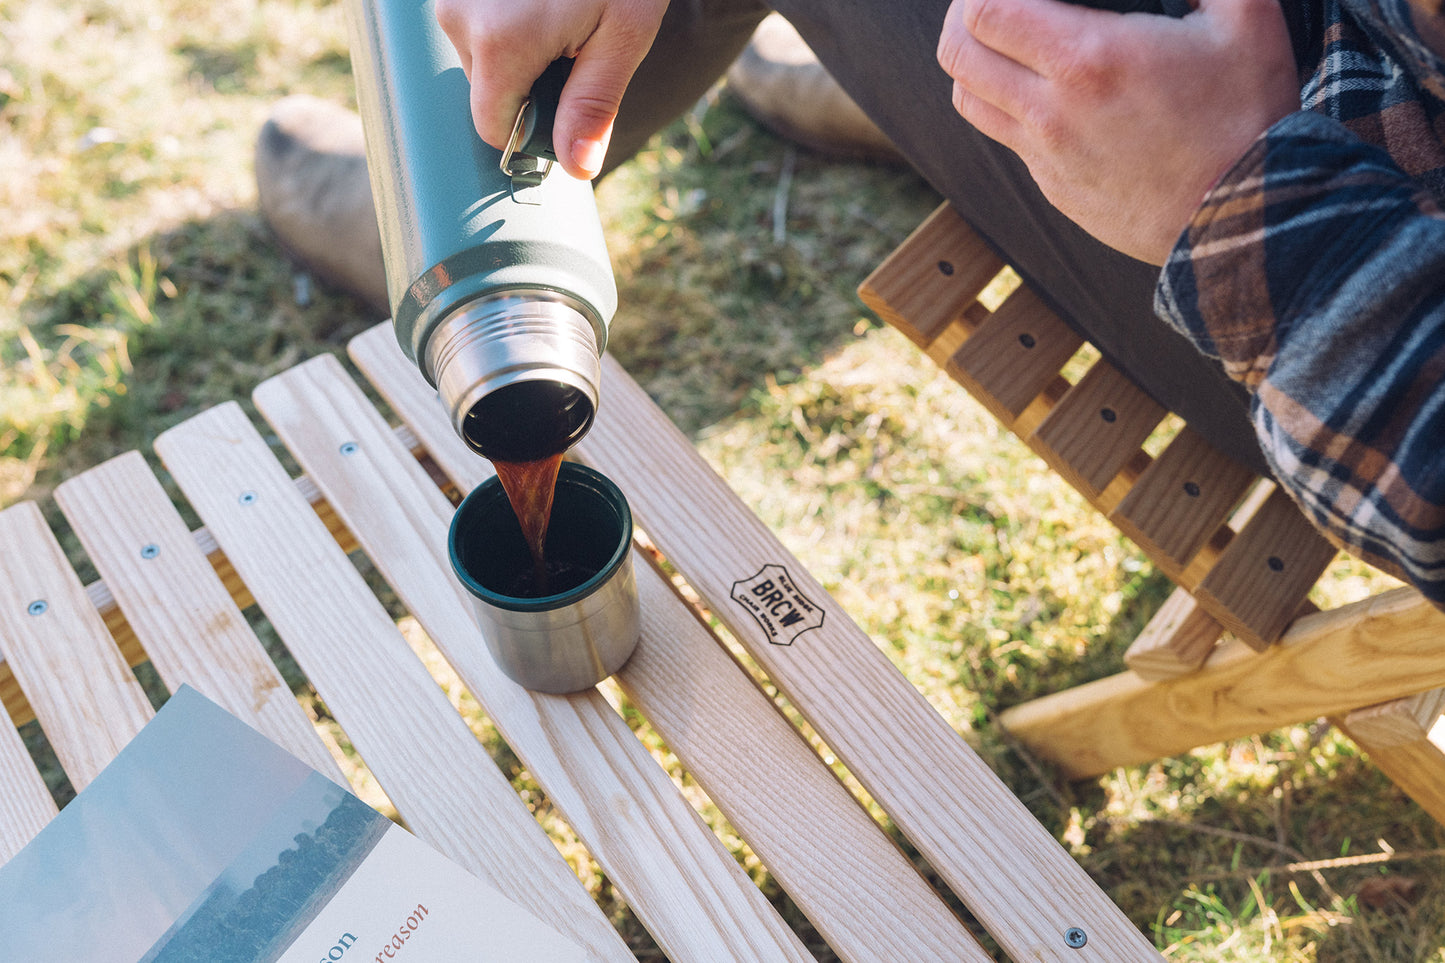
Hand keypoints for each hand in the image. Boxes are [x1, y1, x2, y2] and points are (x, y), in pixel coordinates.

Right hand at [435, 0, 669, 178]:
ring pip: (478, 52)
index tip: (566, 105)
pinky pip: (473, 17)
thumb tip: (578, 167)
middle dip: (528, 81)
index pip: (493, 127)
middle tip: (575, 40)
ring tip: (559, 8)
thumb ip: (594, 103)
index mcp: (501, 44)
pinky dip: (504, 17)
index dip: (531, 130)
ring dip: (516, 47)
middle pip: (486, 88)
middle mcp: (460, 16)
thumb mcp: (624, 34)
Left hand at [937, 0, 1297, 263]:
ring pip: (968, 101)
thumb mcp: (1247, 17)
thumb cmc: (1249, 116)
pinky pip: (1007, 140)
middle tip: (988, 4)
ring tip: (999, 44)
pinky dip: (1007, 109)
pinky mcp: (1055, 188)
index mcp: (1087, 58)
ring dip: (973, 66)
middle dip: (962, 18)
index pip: (984, 12)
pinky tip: (1039, 92)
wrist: (1247, 217)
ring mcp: (1047, 156)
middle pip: (957, 54)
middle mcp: (1052, 111)